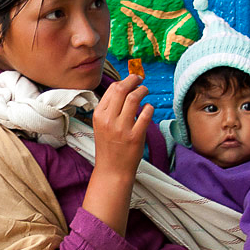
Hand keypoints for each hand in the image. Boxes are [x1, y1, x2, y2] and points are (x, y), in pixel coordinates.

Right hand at [82, 73, 153, 235]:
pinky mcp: (135, 136)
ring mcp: (122, 128)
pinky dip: (149, 108)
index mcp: (99, 115)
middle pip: (122, 89)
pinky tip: (149, 109)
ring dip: (143, 91)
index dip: (124, 81)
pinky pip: (146, 114)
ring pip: (134, 98)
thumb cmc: (108, 146)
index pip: (112, 89)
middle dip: (134, 80)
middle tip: (140, 79)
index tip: (131, 81)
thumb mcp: (101, 125)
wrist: (112, 170)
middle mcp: (109, 120)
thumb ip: (110, 108)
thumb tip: (123, 87)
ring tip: (145, 91)